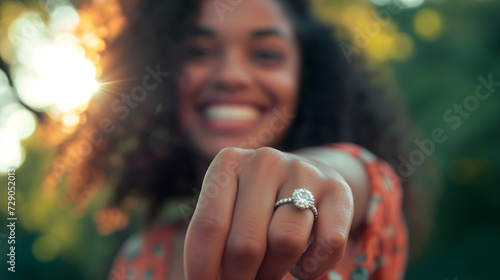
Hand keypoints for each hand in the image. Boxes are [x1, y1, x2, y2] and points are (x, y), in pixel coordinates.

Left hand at [184, 147, 354, 279]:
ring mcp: (303, 173)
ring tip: (268, 273)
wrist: (307, 175)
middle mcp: (264, 162)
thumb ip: (215, 238)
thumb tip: (207, 279)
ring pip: (286, 243)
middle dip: (240, 277)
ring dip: (274, 273)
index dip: (203, 267)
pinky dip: (312, 268)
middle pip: (246, 243)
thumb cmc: (256, 202)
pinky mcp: (337, 190)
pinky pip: (329, 244)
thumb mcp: (229, 207)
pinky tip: (300, 267)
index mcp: (229, 163)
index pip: (209, 226)